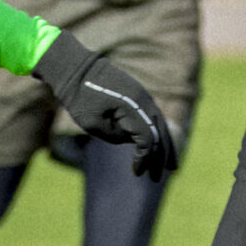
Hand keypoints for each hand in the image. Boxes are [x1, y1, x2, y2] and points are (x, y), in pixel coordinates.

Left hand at [32, 33, 179, 178]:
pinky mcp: (137, 95)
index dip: (144, 159)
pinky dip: (158, 134)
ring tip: (170, 168)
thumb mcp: (92, 124)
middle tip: (157, 178)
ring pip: (160, 125)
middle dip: (160, 158)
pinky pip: (153, 118)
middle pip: (160, 134)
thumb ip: (114, 137)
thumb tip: (129, 141)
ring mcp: (142, 96)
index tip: (136, 173)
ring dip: (164, 147)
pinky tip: (158, 146)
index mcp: (133, 108)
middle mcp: (143, 101)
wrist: (75, 67)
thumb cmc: (79, 96)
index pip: (148, 140)